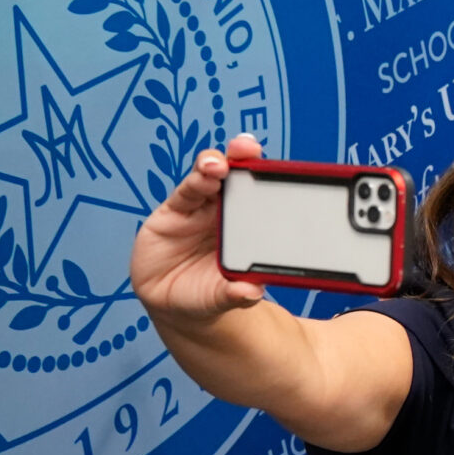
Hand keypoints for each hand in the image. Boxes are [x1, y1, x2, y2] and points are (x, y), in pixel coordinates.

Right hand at [130, 134, 267, 320]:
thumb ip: (237, 294)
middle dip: (242, 158)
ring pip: (208, 178)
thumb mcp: (224, 297)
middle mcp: (225, 212)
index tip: (281, 169)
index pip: (261, 196)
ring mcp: (199, 210)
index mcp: (249, 227)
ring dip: (215, 165)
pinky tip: (205, 172)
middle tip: (249, 149)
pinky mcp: (173, 213)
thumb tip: (252, 292)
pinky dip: (195, 182)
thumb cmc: (209, 294)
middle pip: (236, 177)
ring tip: (220, 165)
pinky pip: (185, 192)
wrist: (175, 305)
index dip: (267, 179)